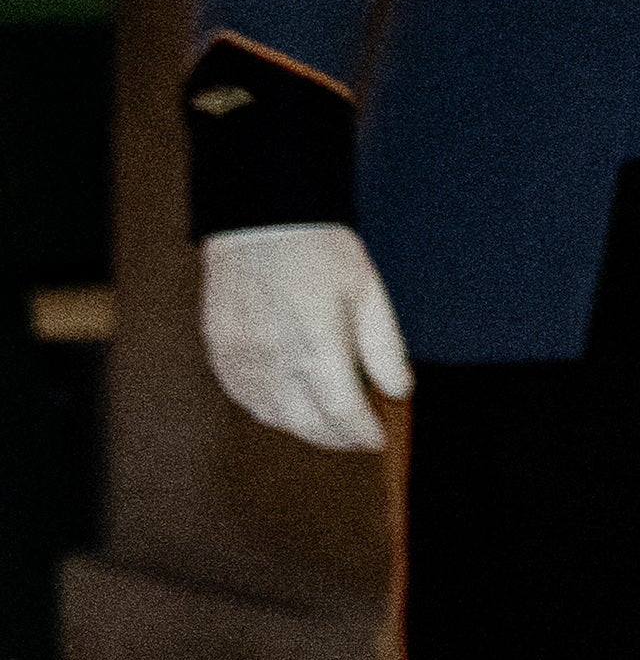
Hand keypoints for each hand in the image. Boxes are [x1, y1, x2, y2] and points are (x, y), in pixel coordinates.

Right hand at [201, 224, 408, 452]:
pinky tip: (288, 406)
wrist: (260, 220)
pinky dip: (268, 410)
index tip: (378, 439)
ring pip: (272, 416)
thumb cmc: (320, 252)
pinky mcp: (220, 349)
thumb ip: (385, 349)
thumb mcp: (369, 293)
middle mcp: (275, 356)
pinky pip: (243, 397)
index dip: (363, 434)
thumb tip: (399, 392)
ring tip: (329, 424)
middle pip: (306, 423)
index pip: (342, 412)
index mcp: (318, 343)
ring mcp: (242, 356)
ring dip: (303, 428)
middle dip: (337, 439)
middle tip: (358, 439)